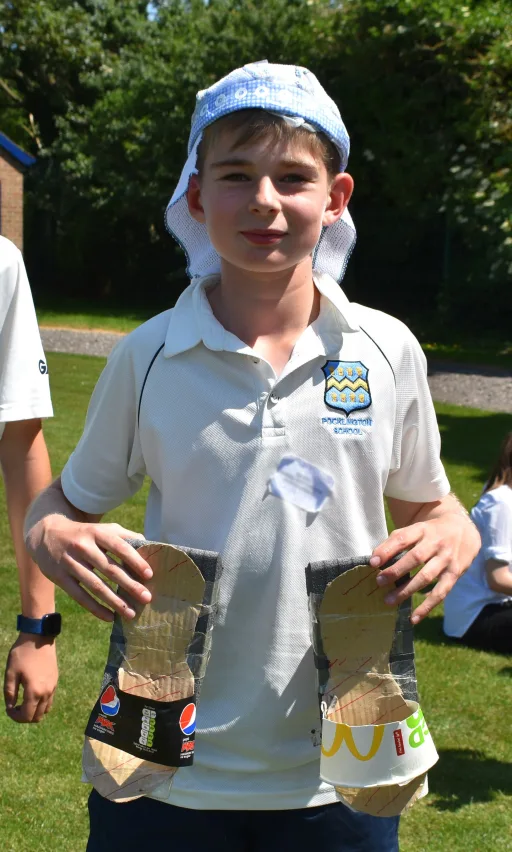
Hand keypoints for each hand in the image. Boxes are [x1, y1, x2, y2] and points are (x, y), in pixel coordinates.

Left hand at [4, 634, 57, 722]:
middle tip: (14, 707)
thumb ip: (10, 693)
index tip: (8, 709)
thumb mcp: (10, 673)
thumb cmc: (22, 654)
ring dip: (34, 711)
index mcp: (34, 692)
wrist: (39, 637)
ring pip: (45, 710)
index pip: (26, 716)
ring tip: (23, 702)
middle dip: (24, 716)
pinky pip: (49, 700)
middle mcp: (46, 692)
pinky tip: (32, 693)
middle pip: (37, 717)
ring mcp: (53, 687)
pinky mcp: (55, 681)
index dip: (15, 717)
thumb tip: (10, 707)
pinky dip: (41, 703)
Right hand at [26, 515, 152, 620]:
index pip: (119, 547)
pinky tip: (110, 617)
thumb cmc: (85, 534)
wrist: (47, 534)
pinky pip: (80, 596)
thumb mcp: (102, 528)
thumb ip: (124, 536)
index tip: (149, 575)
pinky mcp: (59, 577)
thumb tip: (149, 546)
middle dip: (130, 585)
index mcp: (97, 533)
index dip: (135, 561)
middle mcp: (83, 547)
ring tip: (130, 613)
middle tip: (146, 598)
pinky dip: (95, 608)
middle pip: (109, 569)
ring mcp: (70, 563)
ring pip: (95, 586)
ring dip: (115, 601)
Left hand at [370, 512, 480, 622]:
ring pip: (426, 576)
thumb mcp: (417, 529)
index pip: (403, 538)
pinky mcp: (455, 574)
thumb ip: (399, 540)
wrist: (465, 530)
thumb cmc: (431, 532)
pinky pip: (440, 592)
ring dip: (406, 590)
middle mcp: (436, 543)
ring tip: (389, 600)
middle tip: (379, 582)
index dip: (386, 550)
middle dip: (395, 571)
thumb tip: (375, 559)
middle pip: (415, 558)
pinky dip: (426, 607)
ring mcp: (446, 559)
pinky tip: (413, 618)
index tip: (372, 562)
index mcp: (422, 529)